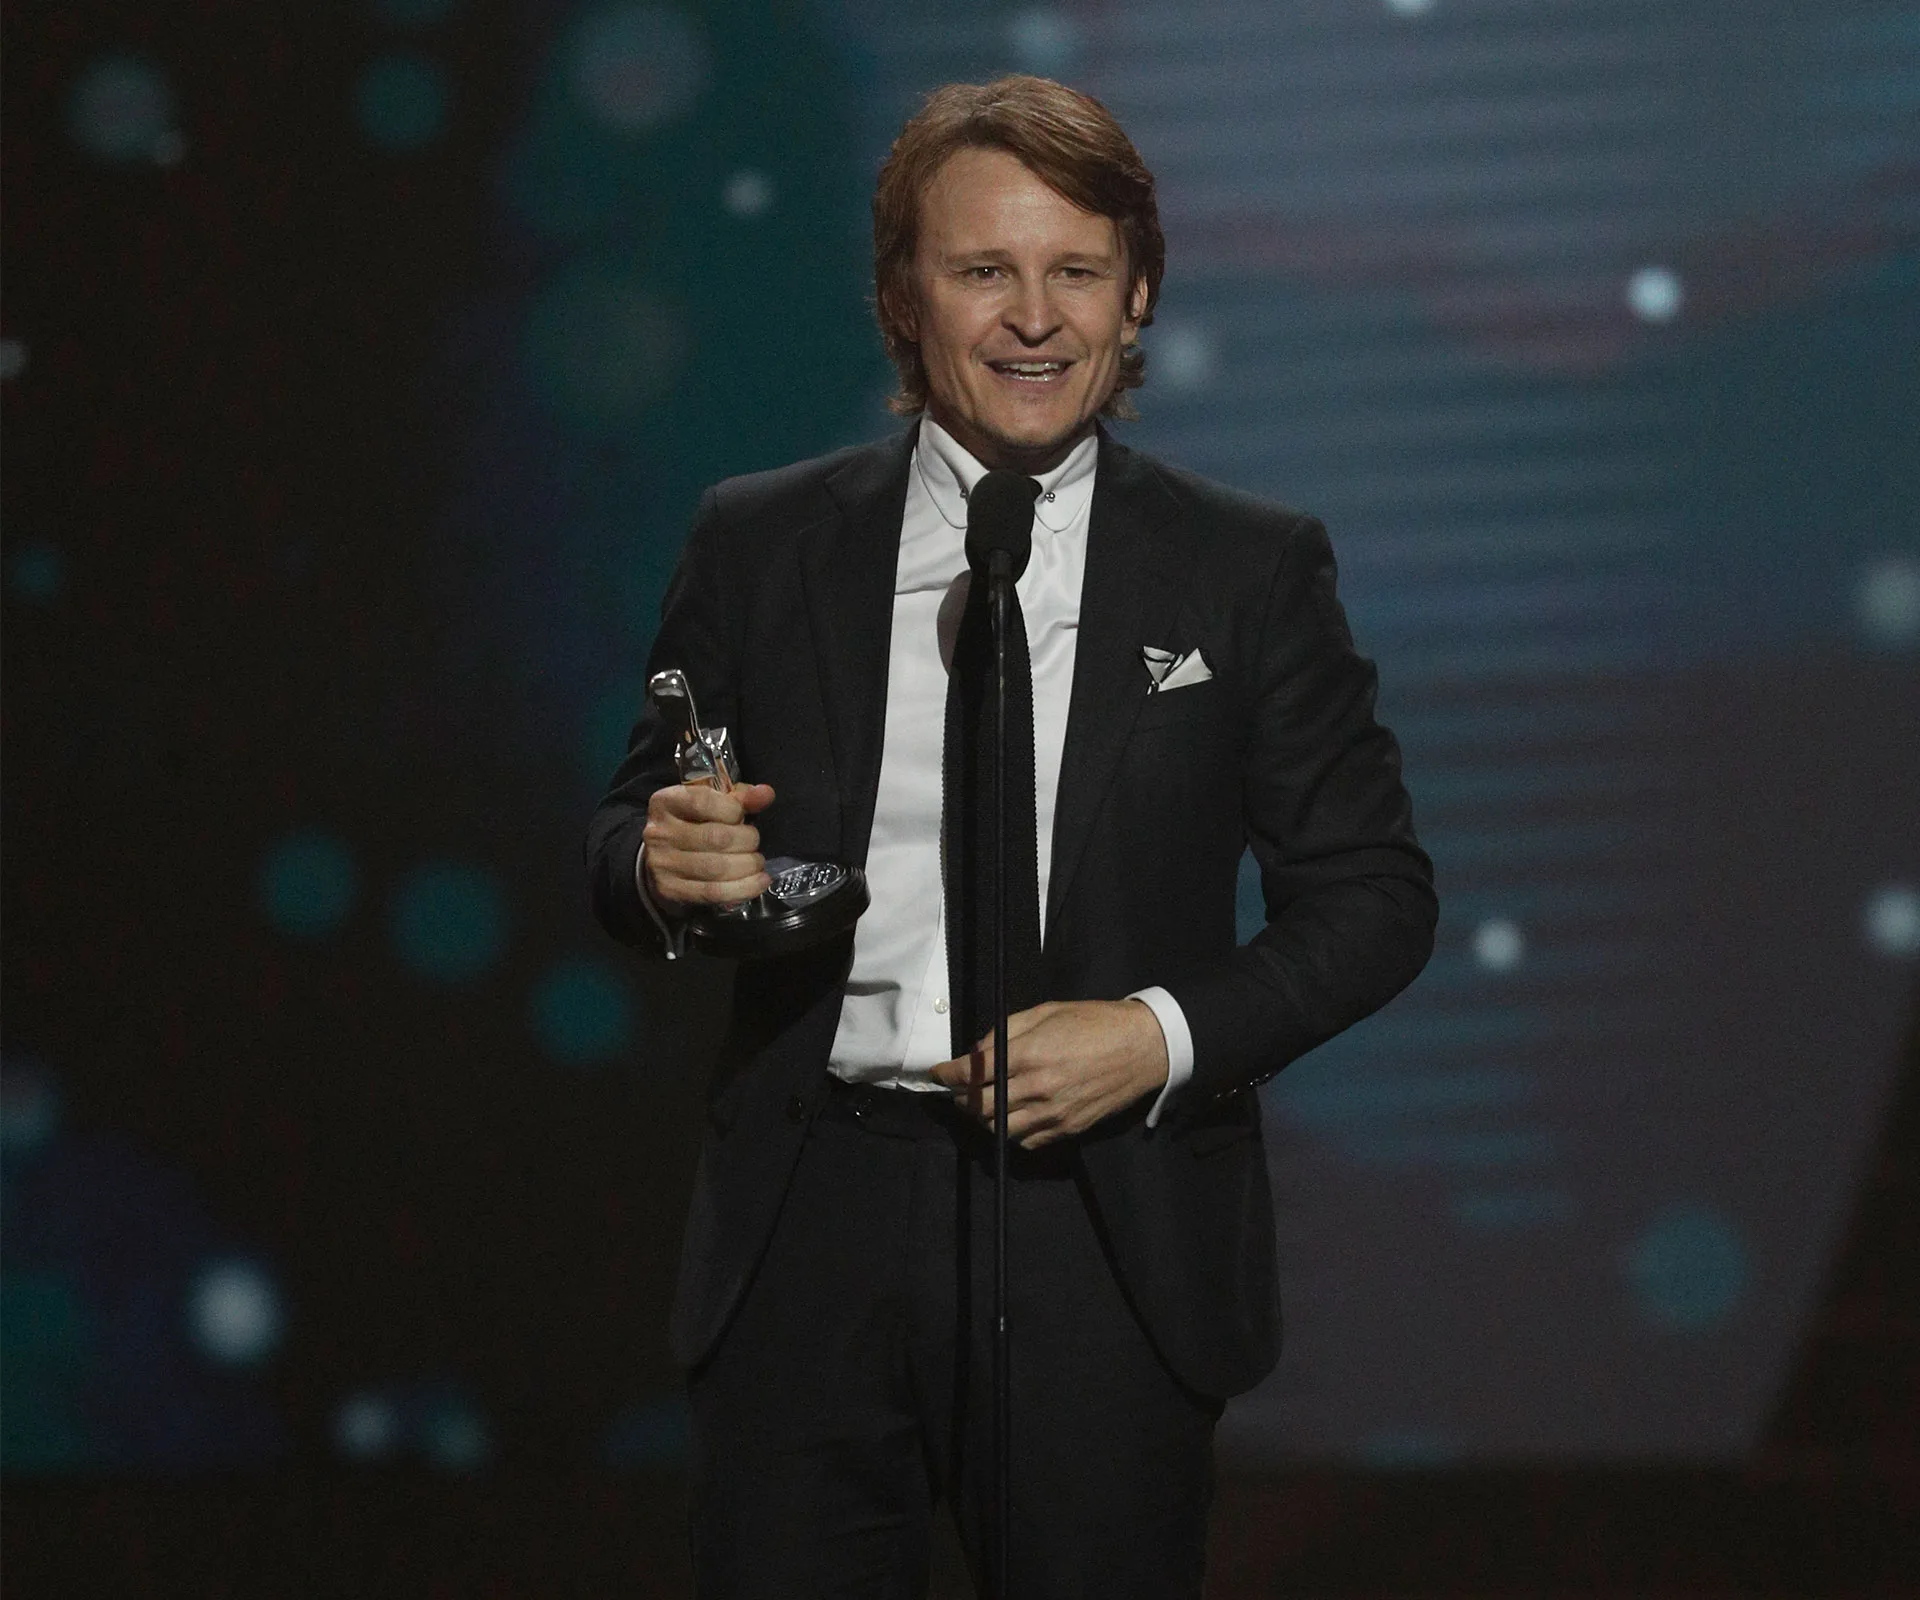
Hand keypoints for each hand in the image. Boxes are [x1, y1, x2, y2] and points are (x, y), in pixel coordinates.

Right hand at [642, 782, 776, 907]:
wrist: (664, 862)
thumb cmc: (695, 826)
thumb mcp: (715, 803)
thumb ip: (741, 797)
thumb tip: (766, 794)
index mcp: (666, 802)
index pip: (702, 801)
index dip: (733, 809)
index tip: (742, 816)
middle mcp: (659, 832)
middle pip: (715, 837)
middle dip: (747, 840)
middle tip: (753, 843)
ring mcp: (662, 864)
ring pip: (716, 868)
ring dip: (748, 865)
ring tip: (756, 862)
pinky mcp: (670, 890)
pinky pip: (714, 892)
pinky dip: (744, 888)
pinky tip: (759, 881)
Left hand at [930, 999, 1168, 1148]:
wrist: (1143, 1047)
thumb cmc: (1095, 1022)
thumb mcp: (1046, 1012)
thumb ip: (1006, 1030)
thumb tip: (976, 1051)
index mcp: (1030, 1054)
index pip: (973, 1073)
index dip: (948, 1074)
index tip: (938, 1073)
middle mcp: (1038, 1088)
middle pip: (980, 1107)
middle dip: (961, 1099)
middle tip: (958, 1090)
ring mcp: (1053, 1113)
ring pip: (999, 1129)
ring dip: (983, 1119)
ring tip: (982, 1105)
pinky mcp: (1068, 1129)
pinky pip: (1027, 1142)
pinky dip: (1011, 1133)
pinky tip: (1011, 1118)